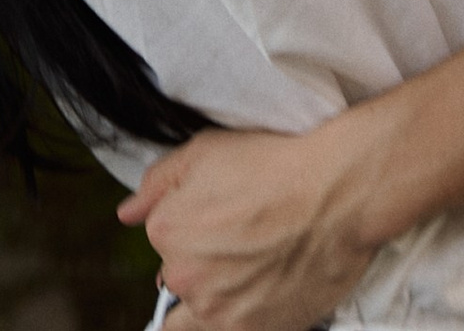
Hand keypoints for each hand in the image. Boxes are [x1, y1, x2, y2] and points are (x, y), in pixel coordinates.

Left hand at [120, 121, 380, 330]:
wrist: (336, 196)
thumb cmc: (274, 165)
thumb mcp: (206, 150)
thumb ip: (158, 183)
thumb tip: (127, 213)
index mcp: (166, 233)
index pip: (163, 238)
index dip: (189, 223)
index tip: (220, 212)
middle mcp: (183, 278)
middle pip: (179, 279)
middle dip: (200, 263)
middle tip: (238, 241)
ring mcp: (217, 312)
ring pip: (197, 314)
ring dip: (215, 294)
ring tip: (251, 267)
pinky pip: (223, 330)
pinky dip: (234, 316)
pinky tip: (259, 289)